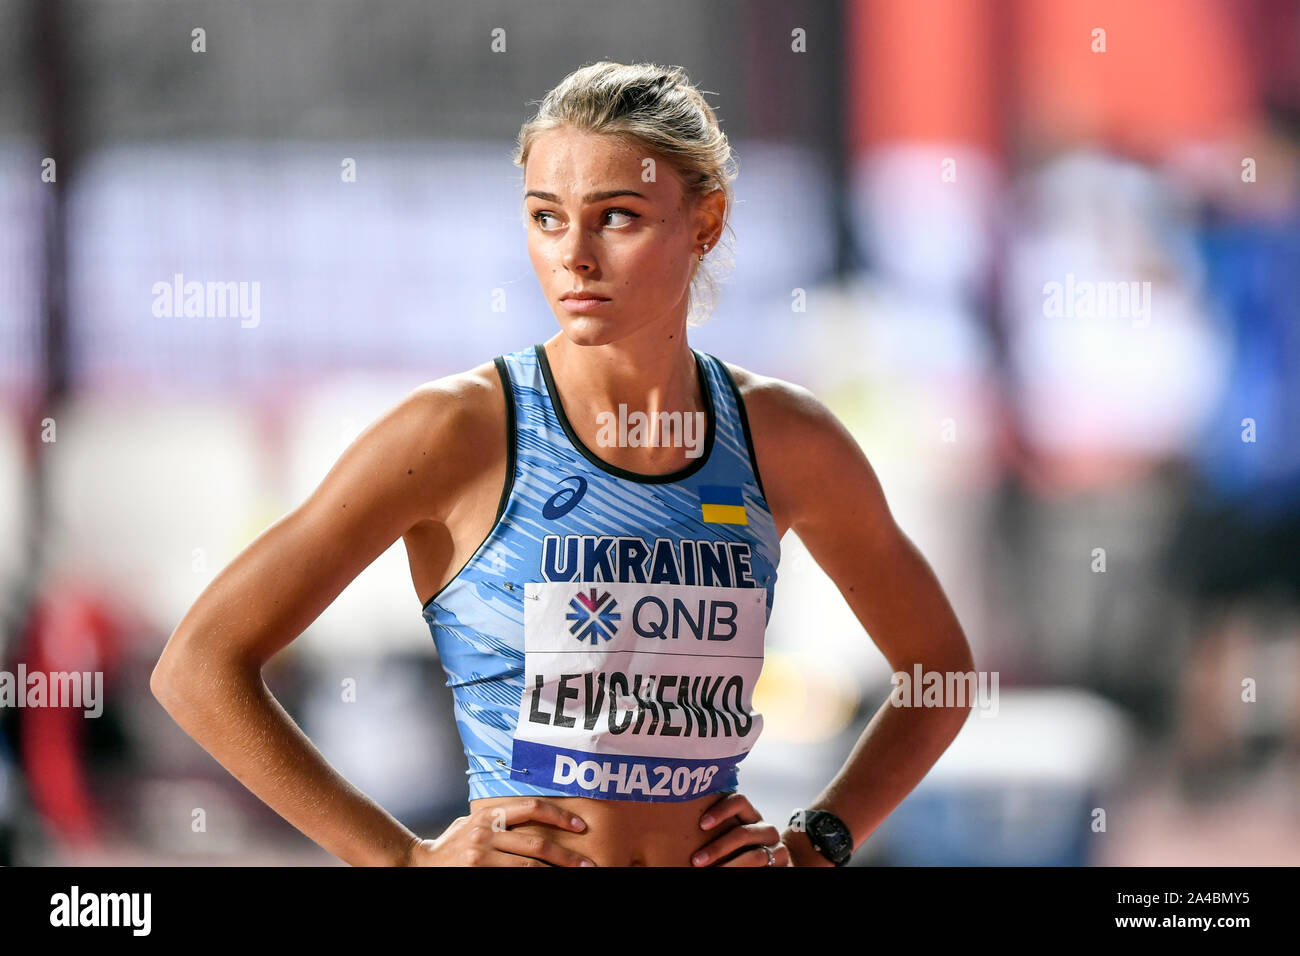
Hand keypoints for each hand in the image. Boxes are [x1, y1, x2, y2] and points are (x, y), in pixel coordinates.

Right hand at [404, 797, 597, 865]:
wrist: (418, 864)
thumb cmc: (452, 843)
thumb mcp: (473, 822)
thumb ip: (499, 819)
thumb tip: (535, 816)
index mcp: (488, 814)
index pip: (531, 809)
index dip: (559, 816)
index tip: (580, 825)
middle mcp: (486, 834)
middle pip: (536, 844)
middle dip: (566, 856)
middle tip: (587, 864)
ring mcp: (481, 858)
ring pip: (528, 867)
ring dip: (555, 873)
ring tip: (575, 875)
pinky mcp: (478, 875)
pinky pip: (513, 880)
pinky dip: (533, 881)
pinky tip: (548, 882)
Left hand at [691, 791, 792, 866]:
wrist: (774, 863)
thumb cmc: (739, 848)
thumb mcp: (730, 834)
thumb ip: (714, 829)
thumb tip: (679, 830)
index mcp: (749, 814)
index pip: (738, 800)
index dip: (721, 810)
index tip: (701, 825)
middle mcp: (764, 827)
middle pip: (743, 832)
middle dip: (718, 848)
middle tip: (697, 861)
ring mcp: (776, 845)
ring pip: (755, 855)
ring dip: (731, 866)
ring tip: (711, 873)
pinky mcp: (783, 861)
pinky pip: (764, 867)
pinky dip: (744, 871)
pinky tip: (731, 875)